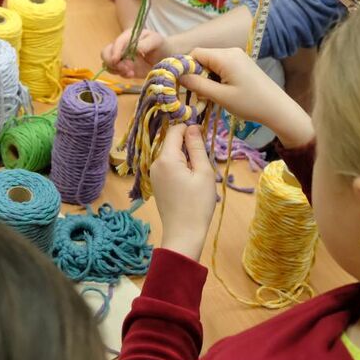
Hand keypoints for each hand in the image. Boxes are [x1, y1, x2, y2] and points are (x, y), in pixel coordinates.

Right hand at [101, 27, 167, 79]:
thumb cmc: (160, 45)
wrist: (164, 56)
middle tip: (124, 68)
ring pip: (108, 64)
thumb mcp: (156, 41)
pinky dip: (121, 74)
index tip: (117, 60)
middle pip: (106, 53)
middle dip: (111, 62)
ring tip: (130, 73)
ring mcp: (121, 58)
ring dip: (116, 70)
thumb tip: (133, 49)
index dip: (115, 51)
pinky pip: (116, 72)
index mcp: (128, 36)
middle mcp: (121, 47)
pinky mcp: (124, 68)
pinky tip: (132, 74)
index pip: (117, 43)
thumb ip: (145, 44)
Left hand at [150, 123, 217, 260]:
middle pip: (171, 142)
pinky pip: (168, 166)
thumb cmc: (197, 203)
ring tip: (199, 173)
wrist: (183, 233)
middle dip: (188, 144)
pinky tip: (190, 181)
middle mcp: (155, 162)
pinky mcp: (156, 183)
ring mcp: (154, 173)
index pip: (175, 130)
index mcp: (166, 157)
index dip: (189, 128)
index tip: (204, 134)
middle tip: (204, 158)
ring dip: (185, 156)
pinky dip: (180, 166)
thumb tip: (192, 126)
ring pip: (170, 154)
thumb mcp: (203, 172)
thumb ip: (196, 147)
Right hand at [181, 47, 313, 146]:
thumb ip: (197, 85)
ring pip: (211, 62)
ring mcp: (238, 56)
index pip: (195, 53)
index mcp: (225, 56)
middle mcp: (231, 51)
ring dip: (206, 77)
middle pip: (203, 57)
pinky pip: (222, 66)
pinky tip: (220, 92)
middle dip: (196, 74)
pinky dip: (216, 77)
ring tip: (210, 95)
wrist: (278, 108)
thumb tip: (178, 77)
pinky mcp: (242, 63)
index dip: (185, 67)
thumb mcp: (220, 96)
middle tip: (197, 94)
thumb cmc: (249, 103)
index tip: (182, 84)